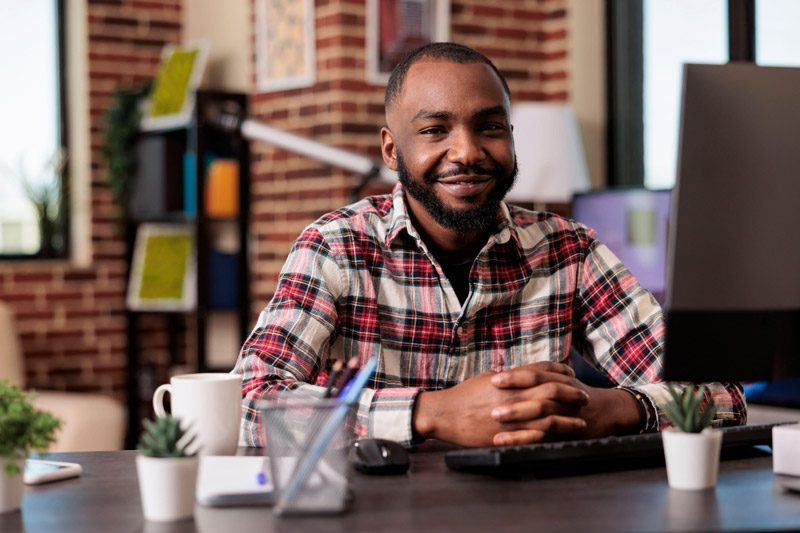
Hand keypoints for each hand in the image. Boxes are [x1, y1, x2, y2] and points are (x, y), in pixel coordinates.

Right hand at [412, 362, 588, 447]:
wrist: (444, 414)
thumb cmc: (463, 395)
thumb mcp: (487, 378)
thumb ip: (509, 377)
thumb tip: (524, 374)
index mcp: (508, 379)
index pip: (541, 370)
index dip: (559, 371)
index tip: (571, 374)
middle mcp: (513, 395)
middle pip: (551, 391)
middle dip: (571, 393)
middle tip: (584, 396)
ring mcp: (511, 416)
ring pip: (549, 415)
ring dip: (569, 417)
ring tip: (581, 420)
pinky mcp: (507, 434)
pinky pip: (535, 435)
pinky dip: (552, 434)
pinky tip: (562, 436)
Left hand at [491, 366, 643, 443]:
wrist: (608, 411)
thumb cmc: (577, 394)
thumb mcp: (560, 379)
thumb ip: (537, 376)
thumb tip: (504, 374)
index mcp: (558, 380)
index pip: (534, 374)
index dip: (515, 376)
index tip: (493, 378)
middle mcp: (560, 395)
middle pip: (536, 391)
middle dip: (513, 394)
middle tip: (489, 395)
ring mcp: (563, 414)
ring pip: (541, 413)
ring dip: (517, 415)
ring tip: (495, 417)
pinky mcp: (563, 433)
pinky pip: (543, 436)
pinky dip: (523, 438)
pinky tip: (504, 440)